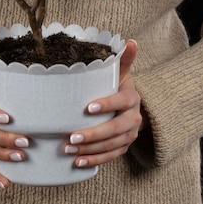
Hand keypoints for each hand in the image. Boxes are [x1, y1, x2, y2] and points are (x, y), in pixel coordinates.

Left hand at [62, 39, 146, 167]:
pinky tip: (77, 162)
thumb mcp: (121, 72)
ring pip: (111, 146)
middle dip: (93, 135)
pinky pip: (110, 157)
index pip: (120, 101)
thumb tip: (130, 41)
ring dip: (90, 150)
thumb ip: (123, 59)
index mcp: (132, 98)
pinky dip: (94, 160)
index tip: (87, 108)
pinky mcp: (123, 147)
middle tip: (71, 137)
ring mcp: (129, 135)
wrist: (130, 106)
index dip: (106, 105)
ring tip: (68, 150)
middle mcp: (134, 118)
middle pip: (116, 129)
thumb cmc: (118, 85)